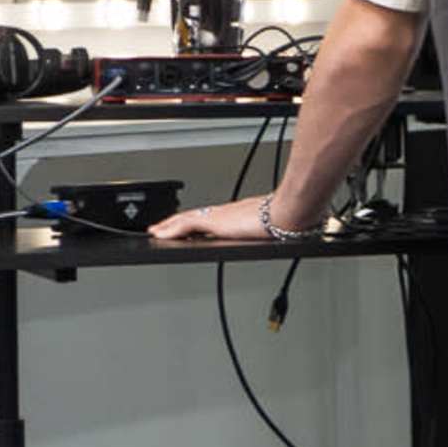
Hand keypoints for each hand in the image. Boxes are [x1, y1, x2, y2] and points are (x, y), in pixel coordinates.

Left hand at [151, 198, 297, 244]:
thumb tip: (285, 231)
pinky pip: (185, 226)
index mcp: (240, 213)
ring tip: (157, 231)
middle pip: (195, 217)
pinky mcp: (214, 222)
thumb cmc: (290, 217)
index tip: (186, 223)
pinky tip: (160, 235)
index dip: (196, 220)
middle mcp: (227, 212)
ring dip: (169, 226)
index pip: (210, 217)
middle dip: (177, 223)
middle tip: (162, 227)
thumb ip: (275, 226)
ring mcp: (220, 216)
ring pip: (186, 220)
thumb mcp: (278, 224)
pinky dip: (171, 230)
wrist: (291, 211)